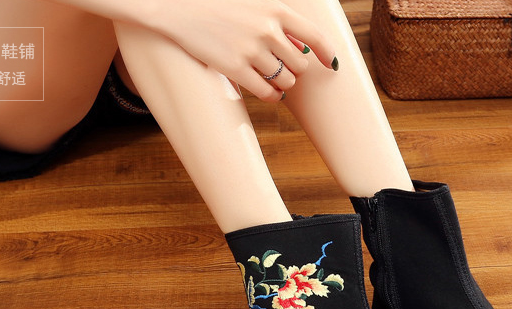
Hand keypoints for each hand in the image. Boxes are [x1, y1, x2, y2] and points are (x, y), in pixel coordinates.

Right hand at [156, 0, 336, 101]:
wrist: (180, 8)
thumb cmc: (219, 5)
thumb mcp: (253, 4)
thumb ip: (278, 23)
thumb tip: (300, 50)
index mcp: (275, 9)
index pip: (314, 35)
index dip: (327, 52)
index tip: (331, 64)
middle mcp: (267, 30)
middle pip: (300, 64)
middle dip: (294, 70)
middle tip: (283, 69)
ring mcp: (251, 51)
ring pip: (285, 80)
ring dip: (284, 84)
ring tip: (275, 81)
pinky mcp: (235, 69)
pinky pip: (267, 92)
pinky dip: (273, 97)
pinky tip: (271, 95)